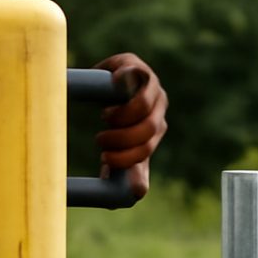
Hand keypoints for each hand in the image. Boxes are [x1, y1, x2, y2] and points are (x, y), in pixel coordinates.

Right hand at [93, 53, 167, 198]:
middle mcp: (158, 106)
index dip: (124, 158)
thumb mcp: (123, 144)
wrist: (107, 82)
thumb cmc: (115, 122)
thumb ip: (128, 169)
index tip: (103, 159)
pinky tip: (108, 91)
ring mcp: (149, 83)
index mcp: (155, 128)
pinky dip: (120, 83)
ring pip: (144, 105)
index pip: (145, 149)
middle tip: (100, 141)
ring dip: (121, 117)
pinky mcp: (133, 64)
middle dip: (121, 139)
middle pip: (148, 128)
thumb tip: (138, 193)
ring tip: (105, 118)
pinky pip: (132, 74)